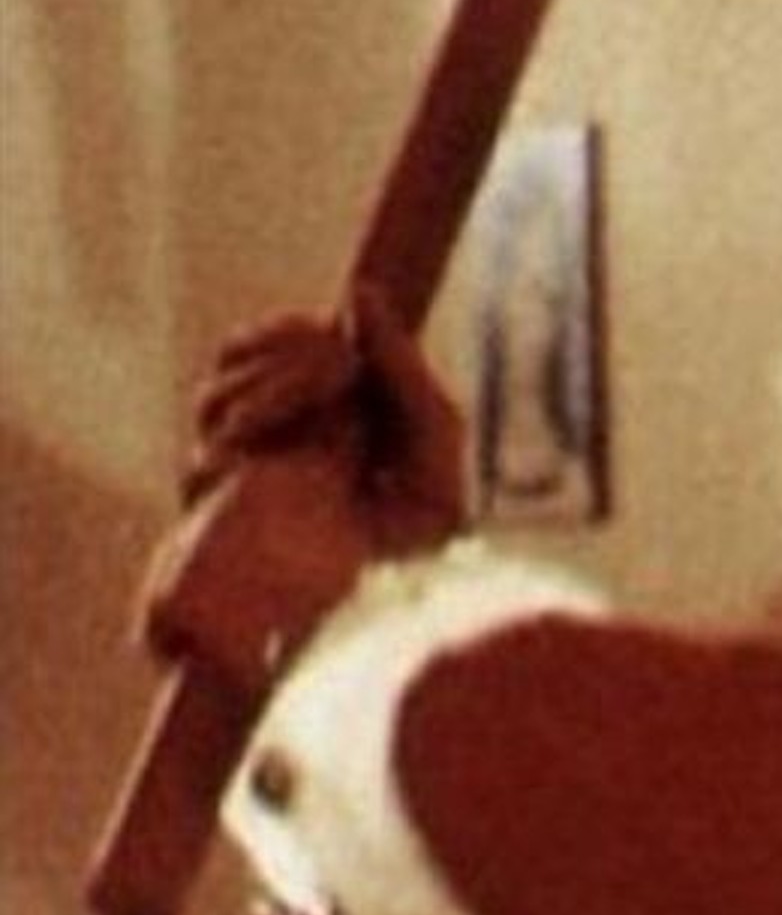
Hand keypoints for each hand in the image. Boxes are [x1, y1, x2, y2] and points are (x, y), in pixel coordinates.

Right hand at [146, 290, 469, 688]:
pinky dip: (250, 417)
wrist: (367, 620)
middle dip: (295, 348)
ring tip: (330, 428)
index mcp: (340, 444)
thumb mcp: (433, 445)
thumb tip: (358, 295)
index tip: (331, 323)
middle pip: (254, 359)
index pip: (297, 362)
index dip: (300, 338)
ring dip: (280, 384)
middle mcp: (286, 459)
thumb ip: (403, 367)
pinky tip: (278, 450)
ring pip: (225, 388)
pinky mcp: (215, 498)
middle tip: (342, 360)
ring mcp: (244, 480)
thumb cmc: (419, 547)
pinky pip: (215, 423)